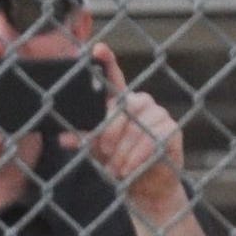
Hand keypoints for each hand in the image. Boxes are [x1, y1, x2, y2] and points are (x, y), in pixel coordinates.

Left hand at [74, 47, 185, 209]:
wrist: (145, 186)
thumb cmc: (119, 162)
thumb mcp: (97, 151)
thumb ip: (83, 140)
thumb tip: (64, 137)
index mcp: (120, 103)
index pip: (113, 78)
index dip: (106, 62)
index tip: (97, 49)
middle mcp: (140, 102)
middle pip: (120, 109)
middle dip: (109, 134)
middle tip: (105, 153)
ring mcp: (158, 113)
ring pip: (135, 128)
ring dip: (123, 152)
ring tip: (117, 169)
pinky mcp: (172, 129)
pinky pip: (151, 139)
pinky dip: (137, 157)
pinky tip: (130, 168)